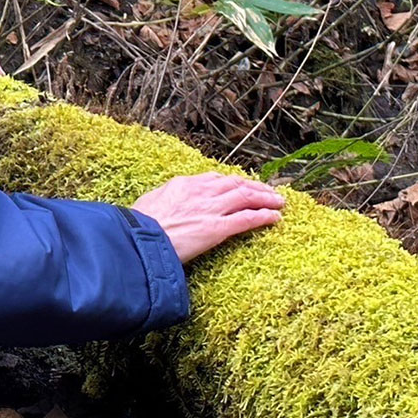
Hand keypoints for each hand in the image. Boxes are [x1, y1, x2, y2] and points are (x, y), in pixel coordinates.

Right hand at [131, 172, 284, 263]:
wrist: (139, 238)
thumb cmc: (138, 225)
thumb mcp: (148, 203)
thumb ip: (161, 200)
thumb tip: (160, 203)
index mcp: (183, 184)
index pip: (214, 178)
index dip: (231, 182)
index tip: (240, 185)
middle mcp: (201, 192)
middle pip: (235, 183)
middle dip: (254, 186)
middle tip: (268, 191)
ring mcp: (211, 209)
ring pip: (246, 197)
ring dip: (266, 198)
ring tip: (279, 201)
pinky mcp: (218, 228)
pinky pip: (247, 219)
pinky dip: (264, 216)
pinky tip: (275, 217)